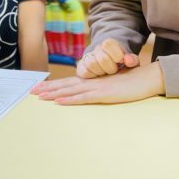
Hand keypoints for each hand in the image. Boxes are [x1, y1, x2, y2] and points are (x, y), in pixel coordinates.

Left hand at [31, 62, 164, 104]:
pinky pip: (83, 98)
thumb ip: (100, 88)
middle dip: (47, 88)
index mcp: (92, 80)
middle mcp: (91, 82)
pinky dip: (70, 100)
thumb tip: (90, 94)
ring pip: (70, 91)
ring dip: (54, 94)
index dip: (53, 85)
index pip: (68, 82)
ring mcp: (96, 87)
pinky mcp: (103, 94)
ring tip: (40, 96)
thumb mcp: (112, 85)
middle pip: (64, 85)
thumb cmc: (131, 82)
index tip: (40, 88)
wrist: (146, 77)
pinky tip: (59, 101)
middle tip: (31, 92)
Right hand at [77, 38, 139, 77]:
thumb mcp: (129, 60)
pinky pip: (84, 72)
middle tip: (114, 70)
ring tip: (106, 74)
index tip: (121, 61)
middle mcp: (97, 49)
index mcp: (109, 44)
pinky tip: (98, 77)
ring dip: (100, 72)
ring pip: (91, 64)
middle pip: (102, 58)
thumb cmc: (122, 62)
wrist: (109, 60)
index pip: (108, 44)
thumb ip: (132, 60)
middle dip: (110, 67)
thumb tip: (128, 60)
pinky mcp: (82, 67)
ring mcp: (88, 57)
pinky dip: (91, 75)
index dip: (116, 55)